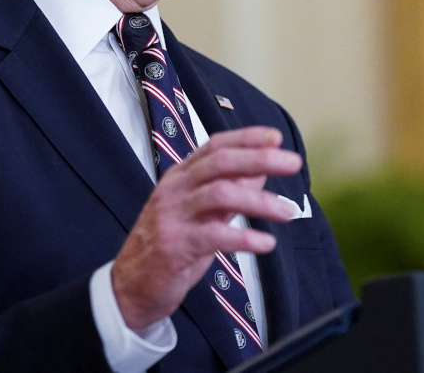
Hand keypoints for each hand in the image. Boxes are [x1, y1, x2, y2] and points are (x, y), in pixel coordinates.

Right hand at [111, 126, 301, 330]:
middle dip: (259, 159)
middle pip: (220, 162)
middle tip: (293, 163)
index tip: (276, 137)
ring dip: (259, 201)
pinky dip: (244, 238)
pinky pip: (214, 235)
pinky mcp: (175, 245)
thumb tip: (261, 170)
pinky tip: (266, 243)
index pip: (216, 146)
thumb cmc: (171, 244)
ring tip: (288, 212)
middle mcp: (175, 189)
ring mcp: (173, 215)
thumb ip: (229, 190)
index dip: (247, 138)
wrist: (131, 287)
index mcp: (181, 176)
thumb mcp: (201, 212)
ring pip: (219, 194)